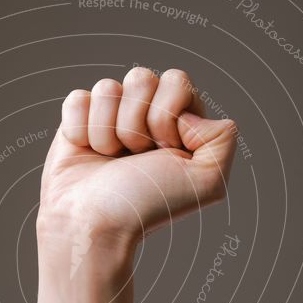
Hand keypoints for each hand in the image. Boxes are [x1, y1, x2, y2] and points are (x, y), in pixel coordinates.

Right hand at [38, 67, 236, 248]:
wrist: (94, 223)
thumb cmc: (146, 205)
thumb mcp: (208, 181)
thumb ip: (224, 137)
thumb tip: (188, 112)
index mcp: (180, 124)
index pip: (176, 81)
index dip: (166, 115)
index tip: (163, 151)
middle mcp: (146, 117)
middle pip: (141, 78)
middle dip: (136, 123)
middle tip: (135, 158)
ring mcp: (112, 117)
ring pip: (108, 87)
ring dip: (107, 131)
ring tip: (110, 161)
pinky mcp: (78, 121)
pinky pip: (78, 98)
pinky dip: (80, 129)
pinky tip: (87, 153)